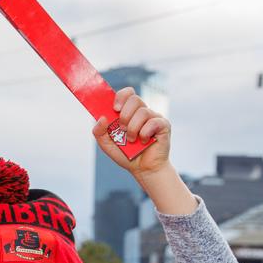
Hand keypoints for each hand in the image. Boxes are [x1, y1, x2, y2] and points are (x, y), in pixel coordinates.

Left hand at [93, 87, 195, 215]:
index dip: (120, 97)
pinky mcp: (163, 125)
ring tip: (132, 140)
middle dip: (125, 115)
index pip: (127, 93)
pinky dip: (144, 133)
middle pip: (134, 99)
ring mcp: (154, 117)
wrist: (142, 169)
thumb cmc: (126, 155)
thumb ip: (99, 132)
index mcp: (129, 112)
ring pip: (142, 111)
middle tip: (122, 129)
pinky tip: (144, 141)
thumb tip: (101, 118)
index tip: (115, 109)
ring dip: (133, 128)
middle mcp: (142, 112)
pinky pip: (153, 122)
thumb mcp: (107, 145)